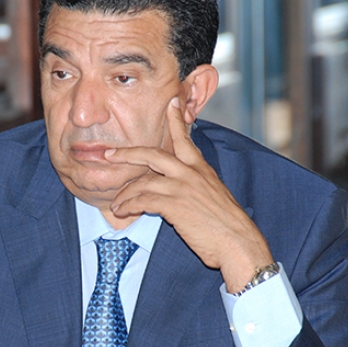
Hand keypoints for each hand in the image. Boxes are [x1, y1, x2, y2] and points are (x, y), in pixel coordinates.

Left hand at [104, 97, 273, 292]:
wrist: (238, 243)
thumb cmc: (225, 226)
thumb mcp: (213, 196)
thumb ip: (195, 186)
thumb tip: (178, 188)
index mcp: (201, 169)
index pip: (185, 139)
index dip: (175, 120)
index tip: (170, 102)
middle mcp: (191, 173)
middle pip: (152, 155)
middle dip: (127, 154)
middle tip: (109, 155)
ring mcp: (182, 188)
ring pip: (143, 182)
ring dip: (124, 194)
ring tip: (116, 204)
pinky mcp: (175, 205)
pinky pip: (143, 200)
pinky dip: (129, 205)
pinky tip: (122, 212)